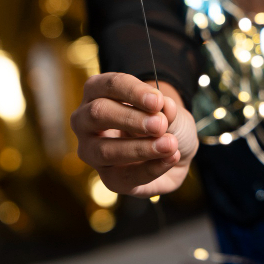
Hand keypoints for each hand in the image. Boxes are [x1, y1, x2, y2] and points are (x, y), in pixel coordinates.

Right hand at [70, 73, 198, 196]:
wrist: (177, 150)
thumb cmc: (165, 121)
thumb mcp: (171, 109)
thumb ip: (166, 108)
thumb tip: (164, 108)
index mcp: (99, 92)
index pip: (109, 85)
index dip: (133, 92)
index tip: (158, 101)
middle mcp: (86, 120)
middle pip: (98, 113)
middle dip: (131, 119)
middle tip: (160, 125)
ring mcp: (92, 151)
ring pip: (105, 150)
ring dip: (141, 148)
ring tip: (170, 144)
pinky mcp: (106, 178)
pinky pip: (124, 177)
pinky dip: (151, 168)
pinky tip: (171, 158)